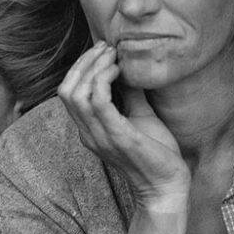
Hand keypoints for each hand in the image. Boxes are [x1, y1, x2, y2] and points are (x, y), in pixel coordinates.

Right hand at [58, 41, 190, 209]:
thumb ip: (130, 94)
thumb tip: (130, 67)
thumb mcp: (140, 116)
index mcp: (90, 129)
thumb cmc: (155, 153)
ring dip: (94, 67)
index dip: (80, 67)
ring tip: (113, 55)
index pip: (68, 92)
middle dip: (84, 62)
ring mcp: (100, 136)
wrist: (167, 186)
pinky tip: (120, 71)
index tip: (103, 50)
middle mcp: (88, 133)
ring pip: (77, 93)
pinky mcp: (117, 137)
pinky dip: (105, 80)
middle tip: (106, 47)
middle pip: (66, 89)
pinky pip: (98, 102)